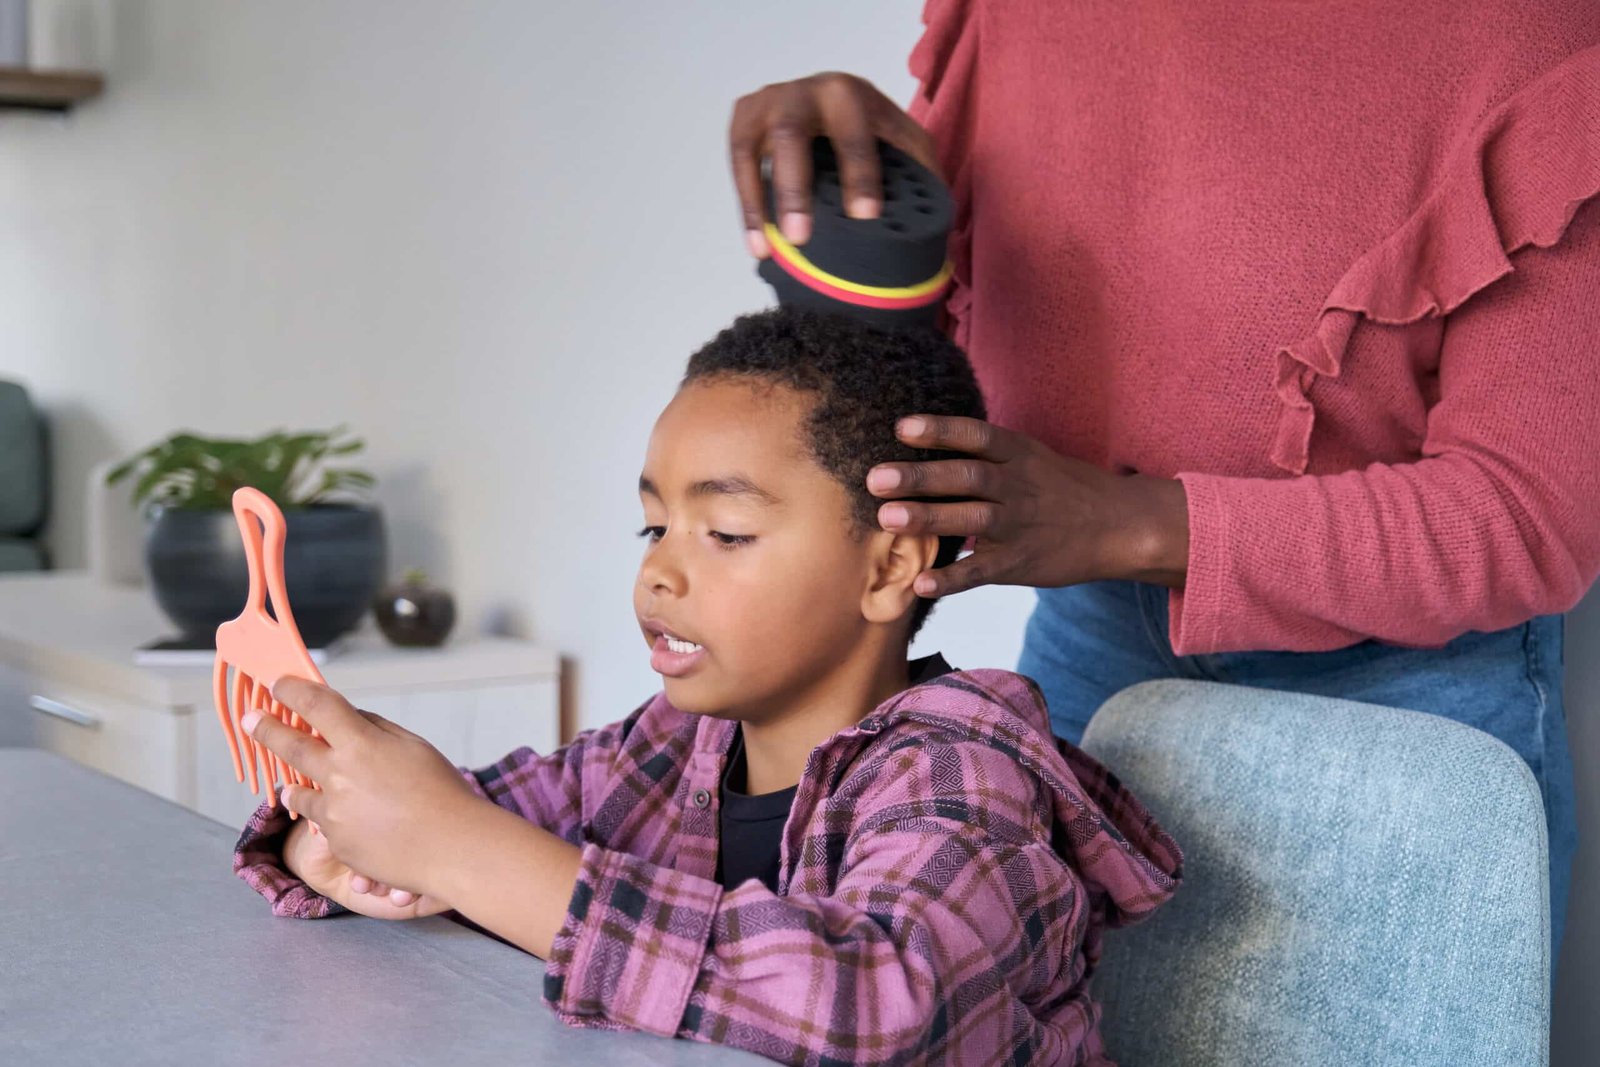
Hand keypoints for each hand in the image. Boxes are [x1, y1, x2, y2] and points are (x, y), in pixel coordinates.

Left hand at [242, 677, 482, 904]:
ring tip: (290, 786)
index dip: (292, 690)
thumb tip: (349, 719)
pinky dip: (331, 818)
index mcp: (361, 744)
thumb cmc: (442, 793)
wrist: (451, 848)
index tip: (277, 683)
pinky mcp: (335, 843)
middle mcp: (339, 776)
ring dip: (294, 786)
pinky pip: (322, 823)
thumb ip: (376, 729)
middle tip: (251, 719)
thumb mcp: (414, 746)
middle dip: (266, 729)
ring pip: (297, 792)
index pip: (316, 706)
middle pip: (290, 746)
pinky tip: (355, 821)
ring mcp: (333, 812)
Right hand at [729, 71, 938, 255]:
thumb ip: (919, 173)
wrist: (839, 109)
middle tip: (800, 237)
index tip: (865, 216)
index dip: (858, 173)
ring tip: (770, 247)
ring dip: (758, 200)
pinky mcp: (745, 123)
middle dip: (795, 187)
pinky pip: (738, 165)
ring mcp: (769, 103)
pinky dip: (747, 207)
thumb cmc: (876, 136)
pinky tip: (758, 245)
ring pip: (751, 147)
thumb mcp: (907, 146)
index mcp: (850, 93)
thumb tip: (926, 223)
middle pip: (790, 133)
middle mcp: (804, 91)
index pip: (853, 131)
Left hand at [866, 416, 1190, 595]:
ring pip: (971, 518)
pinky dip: (952, 579)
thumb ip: (984, 454)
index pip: (976, 436)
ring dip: (928, 518)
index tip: (901, 428)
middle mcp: (1018, 485)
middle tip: (876, 478)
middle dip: (920, 477)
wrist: (1120, 525)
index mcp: (1019, 455)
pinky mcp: (1021, 562)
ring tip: (886, 519)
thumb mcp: (1031, 457)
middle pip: (966, 476)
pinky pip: (982, 572)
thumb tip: (926, 446)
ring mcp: (1020, 525)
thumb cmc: (1063, 488)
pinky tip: (921, 584)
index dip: (939, 430)